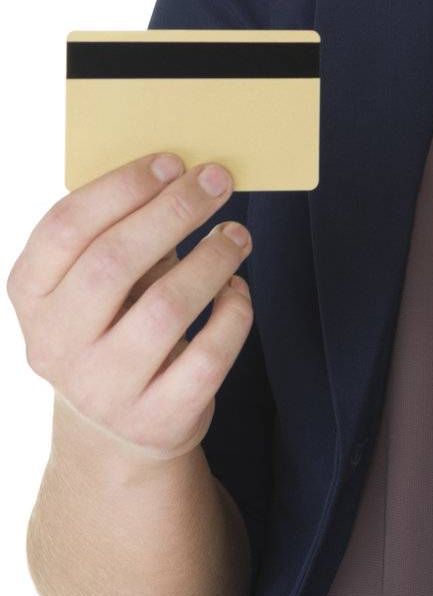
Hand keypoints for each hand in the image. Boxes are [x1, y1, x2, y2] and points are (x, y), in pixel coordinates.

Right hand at [7, 152, 253, 464]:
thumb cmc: (114, 325)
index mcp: (32, 295)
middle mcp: (55, 345)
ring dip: (212, 259)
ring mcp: (104, 389)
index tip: (173, 162)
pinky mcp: (156, 420)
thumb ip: (122, 233)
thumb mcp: (95, 283)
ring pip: (165, 309)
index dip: (122, 187)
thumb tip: (189, 176)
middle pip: (114, 262)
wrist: (115, 432)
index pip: (65, 228)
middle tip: (218, 182)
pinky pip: (207, 357)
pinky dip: (233, 313)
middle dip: (174, 211)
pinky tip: (237, 290)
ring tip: (236, 235)